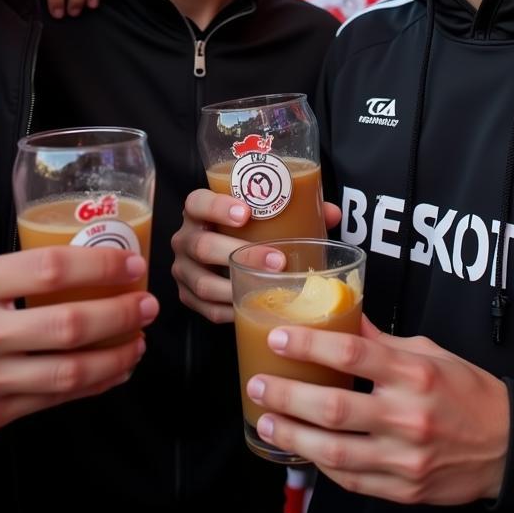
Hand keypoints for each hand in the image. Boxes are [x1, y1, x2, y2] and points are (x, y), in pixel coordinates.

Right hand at [0, 247, 156, 459]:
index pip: (52, 269)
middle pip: (70, 324)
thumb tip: (84, 261)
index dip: (102, 265)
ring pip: (70, 370)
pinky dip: (93, 384)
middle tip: (148, 304)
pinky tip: (113, 369)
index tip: (133, 263)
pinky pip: (54, 399)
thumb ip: (13, 272)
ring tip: (140, 339)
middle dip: (122, 313)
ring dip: (117, 354)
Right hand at [170, 190, 341, 323]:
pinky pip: (206, 309)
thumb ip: (297, 209)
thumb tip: (331, 213)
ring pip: (203, 283)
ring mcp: (183, 269)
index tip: (247, 214)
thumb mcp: (263, 214)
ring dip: (238, 287)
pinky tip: (252, 308)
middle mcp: (185, 238)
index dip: (218, 207)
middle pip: (202, 246)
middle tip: (276, 259)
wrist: (218, 253)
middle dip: (241, 254)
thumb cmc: (245, 229)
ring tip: (269, 288)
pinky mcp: (187, 296)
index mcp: (198, 210)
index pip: (198, 202)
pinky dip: (230, 310)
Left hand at [246, 317, 508, 505]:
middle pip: (334, 408)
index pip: (351, 355)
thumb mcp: (428, 352)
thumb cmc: (468, 391)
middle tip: (258, 385)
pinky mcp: (404, 489)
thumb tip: (340, 313)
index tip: (279, 338)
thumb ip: (379, 341)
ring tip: (266, 421)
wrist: (509, 446)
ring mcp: (405, 458)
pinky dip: (322, 464)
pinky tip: (303, 448)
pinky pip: (352, 478)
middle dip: (286, 396)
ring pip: (335, 452)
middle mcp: (408, 416)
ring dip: (293, 436)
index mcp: (414, 374)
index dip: (308, 346)